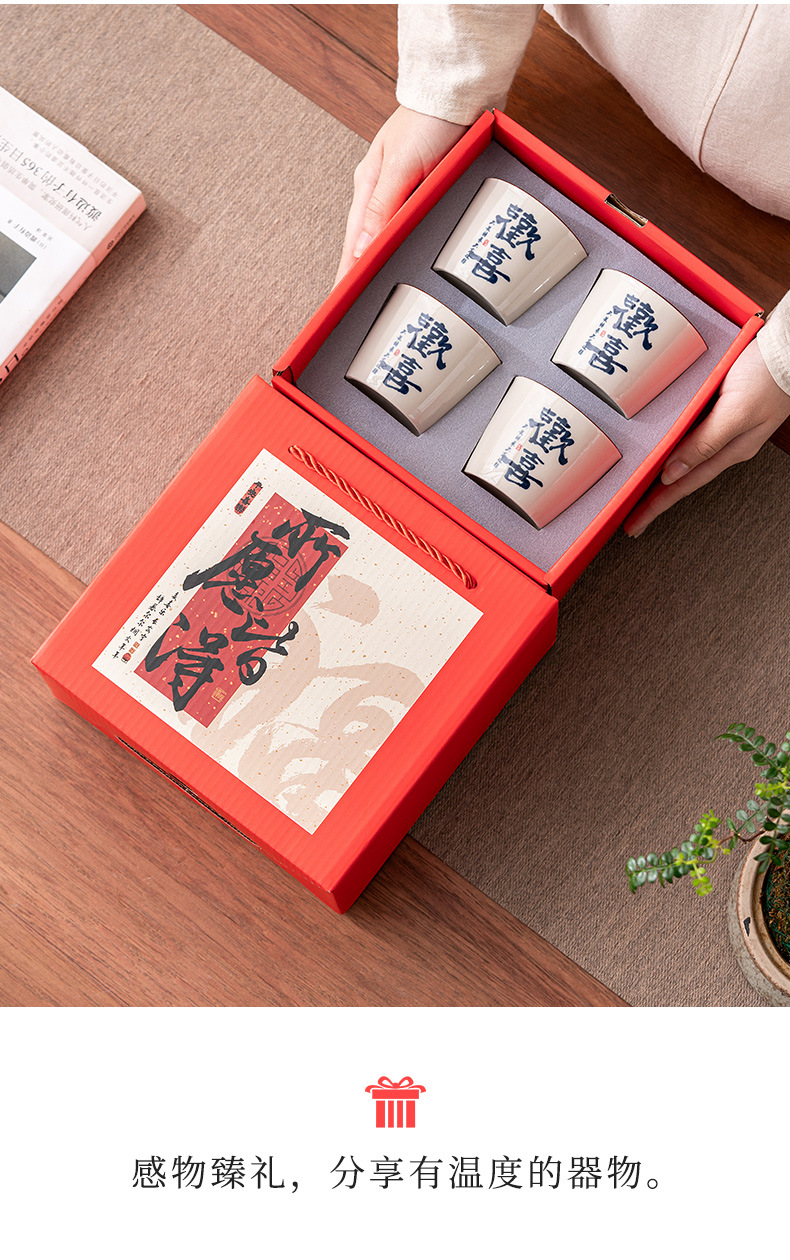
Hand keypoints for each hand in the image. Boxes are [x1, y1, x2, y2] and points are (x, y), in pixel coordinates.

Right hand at [335, 106, 465, 283]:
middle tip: (352, 304)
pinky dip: (400, 244)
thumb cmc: (428, 122)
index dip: (347, 272)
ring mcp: (401, 191)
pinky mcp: (422, 190)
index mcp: (369, 186)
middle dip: (358, 272)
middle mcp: (381, 191)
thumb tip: (362, 249)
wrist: (456, 95)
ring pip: (386, 235)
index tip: (339, 300)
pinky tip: (399, 258)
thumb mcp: (402, 166)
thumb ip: (382, 208)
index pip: (354, 242)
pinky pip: (407, 224)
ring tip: (369, 289)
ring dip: (378, 260)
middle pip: (366, 242)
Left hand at [624, 338, 789, 536]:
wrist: (787, 348)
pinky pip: (690, 437)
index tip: (636, 523)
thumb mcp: (734, 412)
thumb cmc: (769, 376)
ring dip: (662, 477)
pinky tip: (662, 453)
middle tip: (632, 518)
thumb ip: (705, 442)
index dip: (658, 505)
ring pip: (685, 459)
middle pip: (682, 478)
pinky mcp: (720, 409)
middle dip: (656, 499)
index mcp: (731, 450)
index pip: (684, 485)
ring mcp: (723, 427)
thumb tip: (672, 472)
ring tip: (640, 493)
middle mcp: (726, 443)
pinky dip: (672, 450)